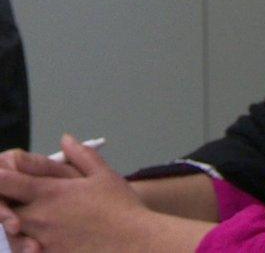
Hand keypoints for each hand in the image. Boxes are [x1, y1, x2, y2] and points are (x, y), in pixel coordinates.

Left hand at [0, 134, 154, 251]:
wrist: (134, 243)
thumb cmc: (121, 208)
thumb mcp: (104, 175)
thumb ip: (81, 155)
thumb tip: (66, 139)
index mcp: (47, 192)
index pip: (4, 181)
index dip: (0, 177)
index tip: (3, 176)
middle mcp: (36, 217)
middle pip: (3, 209)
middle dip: (7, 205)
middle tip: (19, 202)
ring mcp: (39, 240)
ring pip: (13, 233)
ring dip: (20, 226)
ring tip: (43, 224)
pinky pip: (26, 250)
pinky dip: (31, 244)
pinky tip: (46, 241)